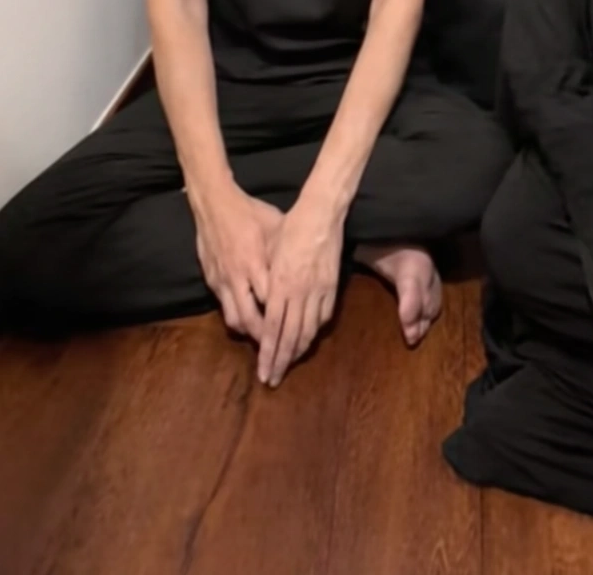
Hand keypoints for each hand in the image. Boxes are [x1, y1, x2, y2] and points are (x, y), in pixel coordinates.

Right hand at [194, 184, 283, 341]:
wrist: (215, 204)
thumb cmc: (250, 213)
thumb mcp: (275, 227)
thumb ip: (285, 252)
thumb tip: (305, 267)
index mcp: (256, 263)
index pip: (271, 302)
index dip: (282, 321)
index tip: (295, 333)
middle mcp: (238, 277)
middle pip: (251, 319)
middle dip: (264, 339)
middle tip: (277, 348)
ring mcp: (222, 281)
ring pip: (234, 319)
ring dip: (248, 331)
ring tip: (263, 340)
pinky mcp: (212, 281)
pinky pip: (224, 308)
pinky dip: (236, 317)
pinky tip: (247, 320)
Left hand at [257, 196, 343, 386]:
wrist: (321, 213)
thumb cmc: (290, 228)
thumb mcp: (270, 253)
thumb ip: (266, 282)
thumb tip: (259, 305)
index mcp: (281, 284)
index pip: (273, 329)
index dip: (268, 354)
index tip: (264, 372)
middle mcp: (300, 292)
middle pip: (291, 336)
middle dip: (282, 361)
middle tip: (274, 379)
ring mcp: (319, 290)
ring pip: (309, 330)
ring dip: (298, 351)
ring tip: (289, 364)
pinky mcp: (333, 286)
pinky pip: (324, 316)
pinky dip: (314, 331)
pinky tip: (308, 338)